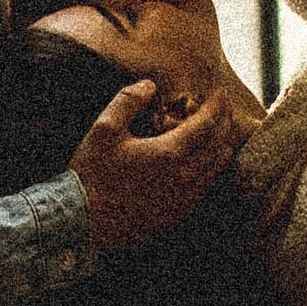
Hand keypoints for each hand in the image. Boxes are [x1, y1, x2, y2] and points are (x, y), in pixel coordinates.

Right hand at [67, 77, 240, 251]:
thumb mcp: (104, 129)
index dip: (216, 105)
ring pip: (215, 168)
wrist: (82, 220)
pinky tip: (204, 162)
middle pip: (218, 145)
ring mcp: (182, 199)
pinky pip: (204, 187)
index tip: (219, 92)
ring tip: (220, 131)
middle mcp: (183, 178)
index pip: (207, 124)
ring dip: (222, 146)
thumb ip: (128, 101)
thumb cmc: (91, 173)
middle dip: (224, 122)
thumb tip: (150, 84)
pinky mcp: (176, 214)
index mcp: (169, 153)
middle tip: (222, 108)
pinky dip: (211, 168)